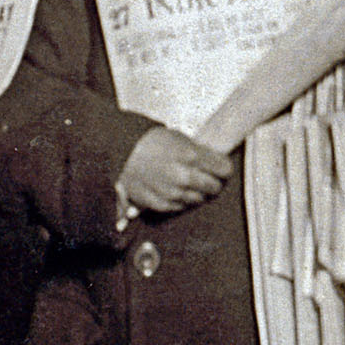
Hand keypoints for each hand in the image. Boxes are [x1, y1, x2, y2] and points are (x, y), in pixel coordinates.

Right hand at [116, 126, 231, 219]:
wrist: (120, 153)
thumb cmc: (147, 142)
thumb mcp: (178, 137)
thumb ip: (199, 151)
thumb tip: (215, 160)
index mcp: (190, 155)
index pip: (224, 168)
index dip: (224, 167)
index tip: (221, 167)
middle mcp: (183, 176)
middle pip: (214, 186)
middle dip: (214, 181)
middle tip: (208, 176)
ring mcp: (172, 192)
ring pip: (199, 199)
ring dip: (197, 192)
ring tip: (187, 182)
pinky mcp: (161, 204)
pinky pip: (181, 206)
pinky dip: (181, 199)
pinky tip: (175, 189)